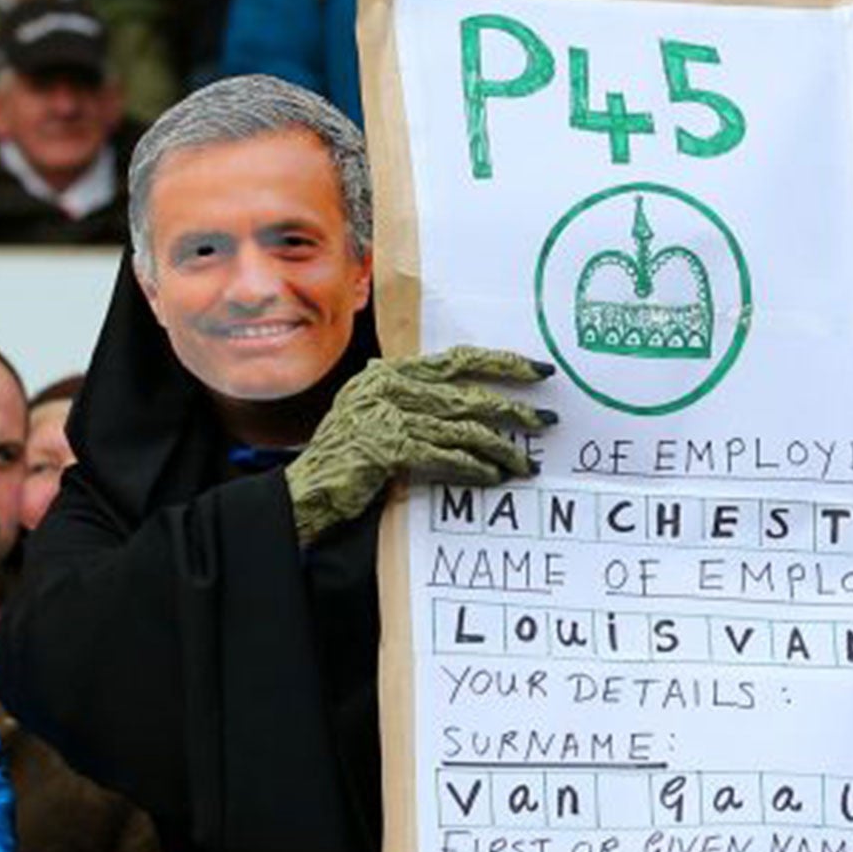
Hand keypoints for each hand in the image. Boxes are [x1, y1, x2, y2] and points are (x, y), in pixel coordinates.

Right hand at [283, 346, 554, 546]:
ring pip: (464, 430)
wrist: (306, 491)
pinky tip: (493, 476)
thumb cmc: (343, 456)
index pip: (458, 360)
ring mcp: (388, 416)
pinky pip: (446, 457)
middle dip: (513, 410)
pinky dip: (474, 468)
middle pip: (469, 395)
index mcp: (389, 372)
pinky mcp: (389, 448)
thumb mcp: (370, 412)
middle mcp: (389, 386)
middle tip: (546, 423)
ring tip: (525, 463)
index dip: (502, 363)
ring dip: (501, 449)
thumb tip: (455, 391)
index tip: (539, 371)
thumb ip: (405, 396)